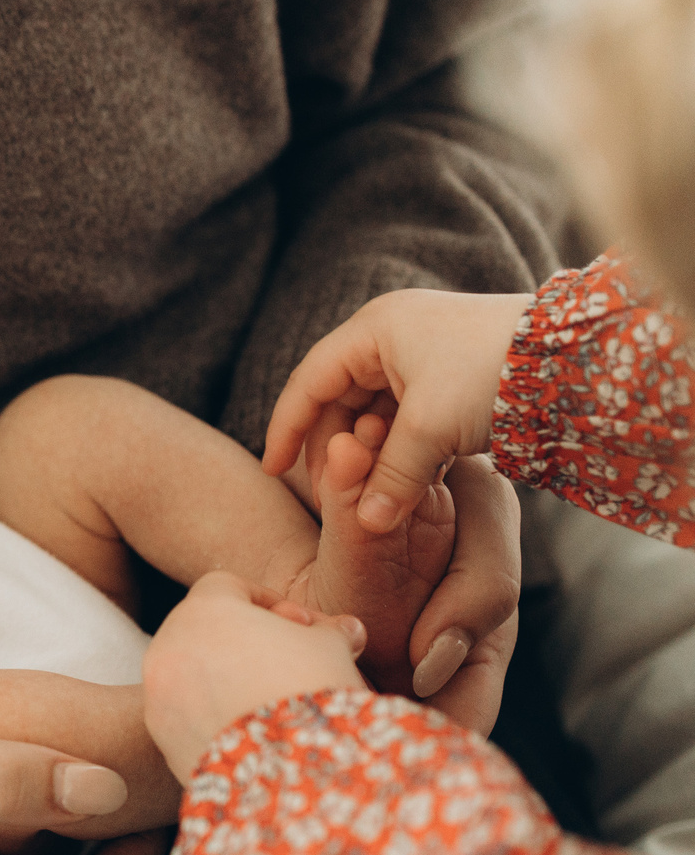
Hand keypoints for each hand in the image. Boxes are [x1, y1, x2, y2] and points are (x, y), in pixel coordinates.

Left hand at [144, 571, 370, 780]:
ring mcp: (157, 694)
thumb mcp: (330, 647)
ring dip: (224, 678)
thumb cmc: (312, 690)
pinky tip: (253, 734)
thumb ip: (329, 632)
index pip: (227, 585)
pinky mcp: (161, 737)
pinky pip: (184, 714)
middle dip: (242, 639)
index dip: (268, 602)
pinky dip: (211, 715)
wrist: (292, 768)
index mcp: (203, 610)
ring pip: (189, 672)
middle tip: (287, 662)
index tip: (302, 625)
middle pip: (201, 628)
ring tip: (272, 699)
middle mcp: (168, 646)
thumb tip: (344, 631)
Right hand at [262, 287, 532, 533]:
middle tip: (331, 493)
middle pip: (340, 399)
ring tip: (372, 493)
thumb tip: (365, 525)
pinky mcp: (453, 375)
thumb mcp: (431, 431)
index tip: (273, 469)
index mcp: (374, 329)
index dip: (287, 428)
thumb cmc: (495, 375)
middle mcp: (393, 335)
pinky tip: (407, 480)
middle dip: (335, 448)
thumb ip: (390, 479)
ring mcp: (425, 353)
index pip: (309, 383)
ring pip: (377, 412)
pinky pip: (411, 416)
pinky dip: (404, 449)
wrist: (580, 357)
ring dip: (373, 454)